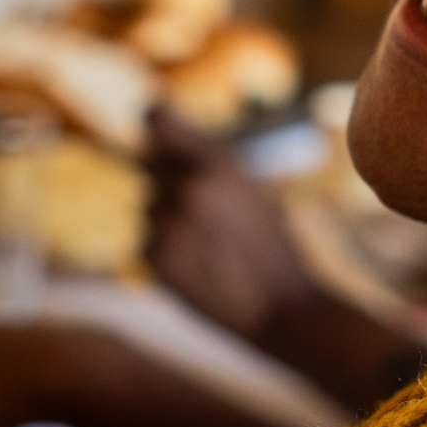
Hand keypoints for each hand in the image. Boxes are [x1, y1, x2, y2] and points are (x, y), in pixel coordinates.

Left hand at [143, 105, 318, 348]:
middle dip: (169, 186)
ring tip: (209, 248)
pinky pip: (146, 243)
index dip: (153, 122)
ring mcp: (168, 224)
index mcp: (217, 162)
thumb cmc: (271, 245)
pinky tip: (197, 268)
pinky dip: (164, 254)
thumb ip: (203, 161)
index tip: (153, 123)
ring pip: (149, 210)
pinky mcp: (155, 257)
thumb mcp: (248, 188)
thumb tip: (148, 134)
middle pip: (150, 169)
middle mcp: (188, 187)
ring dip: (167, 224)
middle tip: (209, 218)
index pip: (156, 120)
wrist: (280, 307)